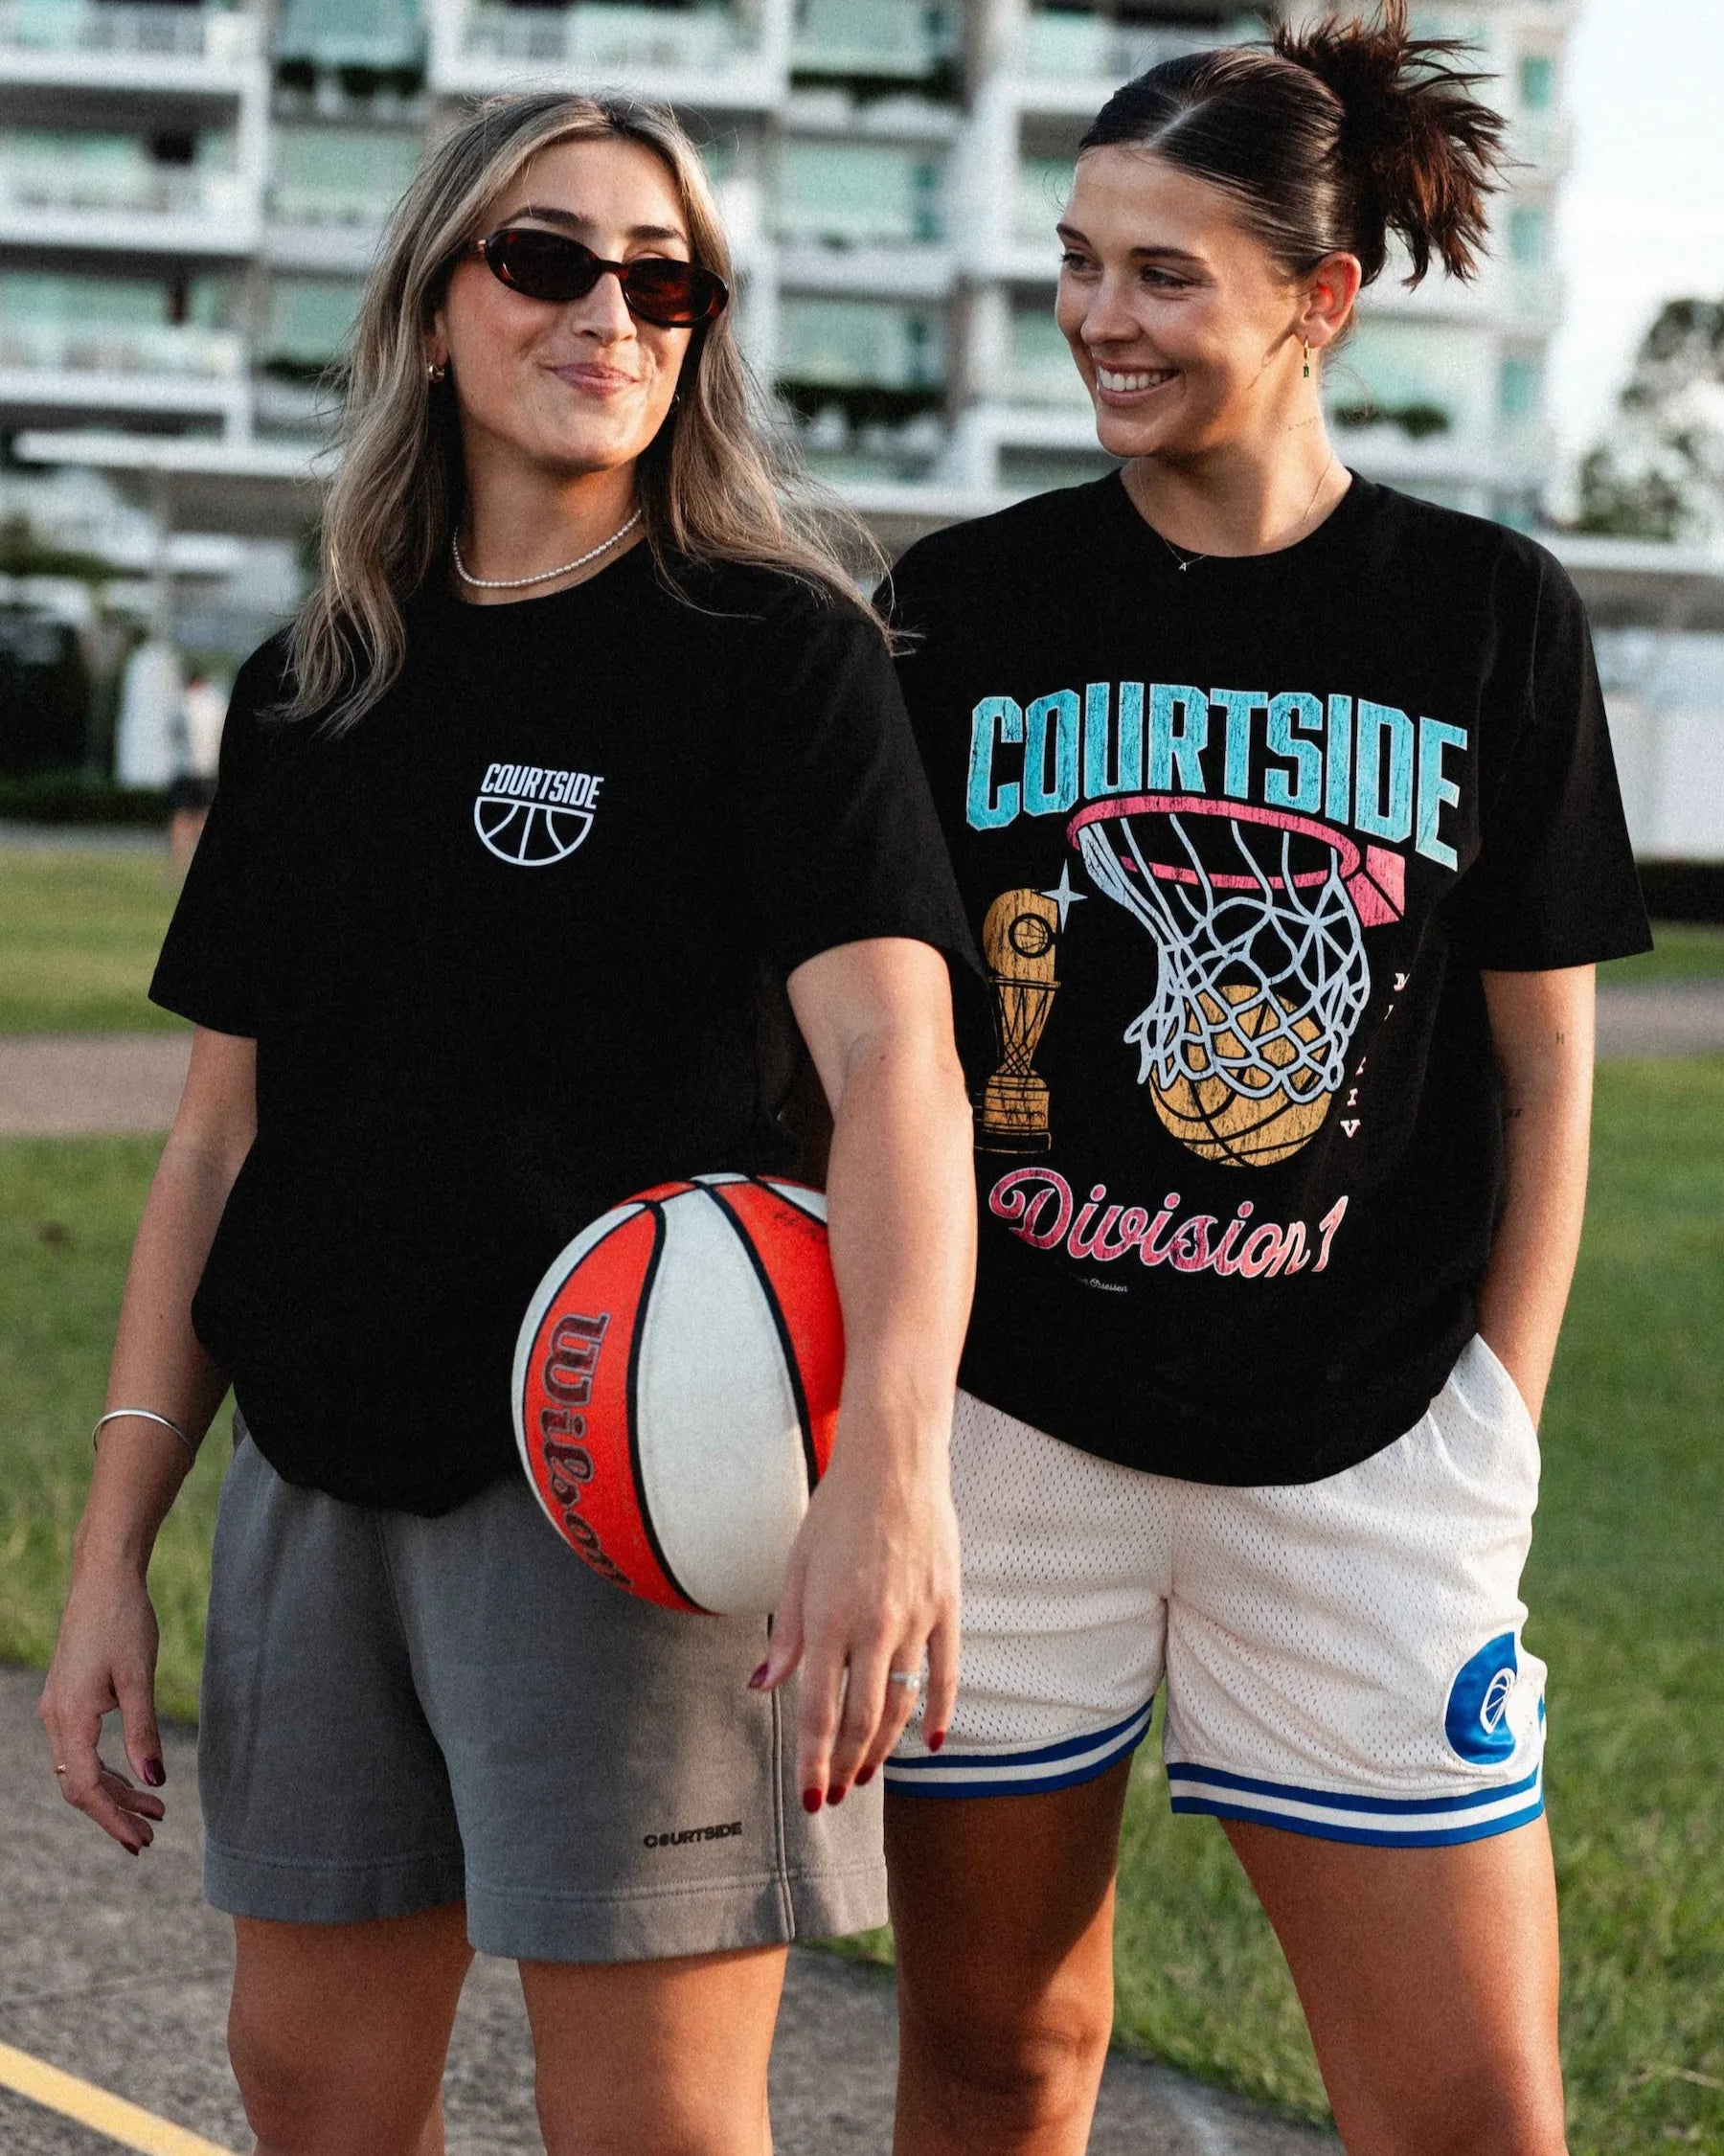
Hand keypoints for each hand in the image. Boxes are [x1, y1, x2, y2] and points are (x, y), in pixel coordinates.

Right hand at [39, 1560, 168, 1853]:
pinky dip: (109, 1767)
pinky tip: (137, 1774)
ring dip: (116, 1790)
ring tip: (156, 1808)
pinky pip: (83, 1748)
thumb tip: (155, 1781)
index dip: (113, 1818)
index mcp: (70, 1717)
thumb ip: (144, 1732)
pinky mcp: (68, 1698)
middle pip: (81, 1785)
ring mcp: (58, 1708)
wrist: (104, 1578)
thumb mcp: (139, 1677)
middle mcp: (56, 1718)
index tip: (141, 1840)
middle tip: (151, 1835)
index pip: (87, 1787)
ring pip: (82, 1768)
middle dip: (115, 1812)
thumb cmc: (124, 1621)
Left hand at [756, 1413, 959, 1810]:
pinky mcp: (947, 1608)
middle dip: (844, 1766)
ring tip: (867, 1773)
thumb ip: (785, 1633)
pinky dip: (939, 1712)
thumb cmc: (837, 1511)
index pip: (817, 1710)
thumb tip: (762, 1686)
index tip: (809, 1797)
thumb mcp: (797, 1566)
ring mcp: (915, 1619)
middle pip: (861, 1719)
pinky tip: (930, 1742)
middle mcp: (872, 1626)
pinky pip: (946, 1673)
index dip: (811, 1761)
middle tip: (834, 1795)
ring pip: (902, 1703)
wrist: (894, 1464)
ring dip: (884, 1747)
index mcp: (827, 1618)